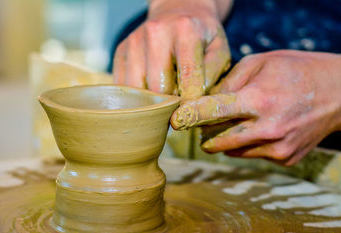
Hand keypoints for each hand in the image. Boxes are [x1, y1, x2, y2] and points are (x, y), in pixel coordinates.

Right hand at [113, 0, 230, 99]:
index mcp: (186, 31)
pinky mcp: (120, 51)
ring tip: (163, 101)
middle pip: (159, 88)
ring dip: (150, 103)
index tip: (192, 112)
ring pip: (137, 90)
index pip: (188, 79)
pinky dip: (135, 97)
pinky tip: (149, 93)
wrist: (178, 12)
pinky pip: (123, 86)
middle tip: (178, 108)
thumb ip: (211, 76)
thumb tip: (192, 103)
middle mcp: (156, 32)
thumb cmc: (202, 37)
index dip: (191, 103)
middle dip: (169, 104)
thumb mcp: (219, 51)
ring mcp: (134, 41)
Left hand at [171, 50, 340, 164]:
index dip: (189, 118)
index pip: (212, 112)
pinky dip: (246, 144)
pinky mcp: (284, 160)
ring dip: (224, 139)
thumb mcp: (259, 63)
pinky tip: (259, 128)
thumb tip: (202, 102)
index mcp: (259, 100)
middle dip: (204, 133)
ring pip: (230, 151)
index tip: (175, 122)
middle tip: (204, 121)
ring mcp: (277, 148)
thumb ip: (227, 82)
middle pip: (215, 141)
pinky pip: (250, 155)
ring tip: (240, 120)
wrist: (339, 94)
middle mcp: (267, 129)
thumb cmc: (296, 71)